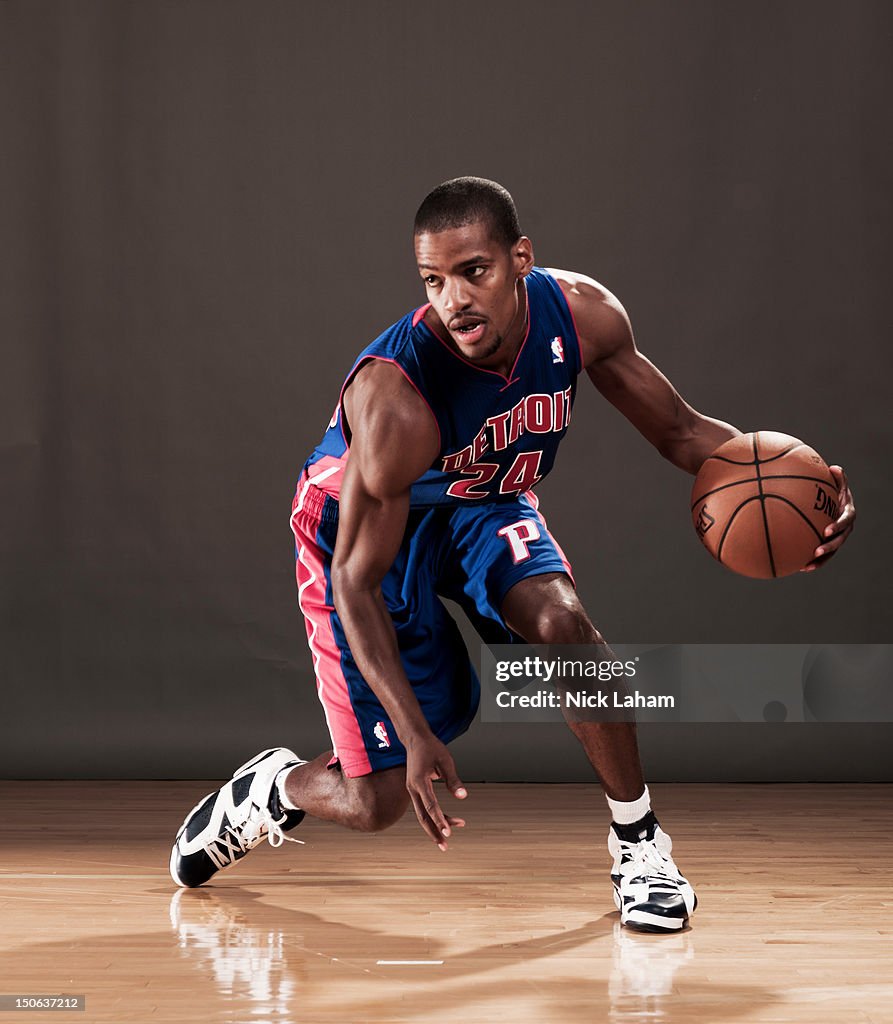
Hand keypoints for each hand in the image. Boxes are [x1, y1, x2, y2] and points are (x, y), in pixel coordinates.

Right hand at [404, 732, 467, 850]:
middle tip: (445, 846)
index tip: (449, 832)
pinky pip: (423, 806)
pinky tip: (446, 820)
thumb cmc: (431, 747)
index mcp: (419, 782)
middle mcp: (413, 788)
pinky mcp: (415, 789)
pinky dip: (434, 815)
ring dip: (433, 826)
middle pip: (422, 816)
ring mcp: (412, 789)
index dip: (440, 820)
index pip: (430, 806)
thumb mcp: (446, 761)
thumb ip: (453, 780)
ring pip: (422, 813)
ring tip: (447, 839)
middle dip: (434, 832)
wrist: (415, 738)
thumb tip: (463, 796)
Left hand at [802, 465, 855, 571]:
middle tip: (816, 551)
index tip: (826, 531)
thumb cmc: (833, 489)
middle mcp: (845, 527)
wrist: (832, 500)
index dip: (837, 526)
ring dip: (820, 560)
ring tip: (807, 566)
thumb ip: (838, 477)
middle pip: (839, 540)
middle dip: (828, 547)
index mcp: (848, 512)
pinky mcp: (828, 543)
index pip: (845, 521)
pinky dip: (812, 561)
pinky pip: (821, 554)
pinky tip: (798, 567)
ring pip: (831, 551)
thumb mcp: (837, 482)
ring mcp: (837, 537)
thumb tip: (835, 468)